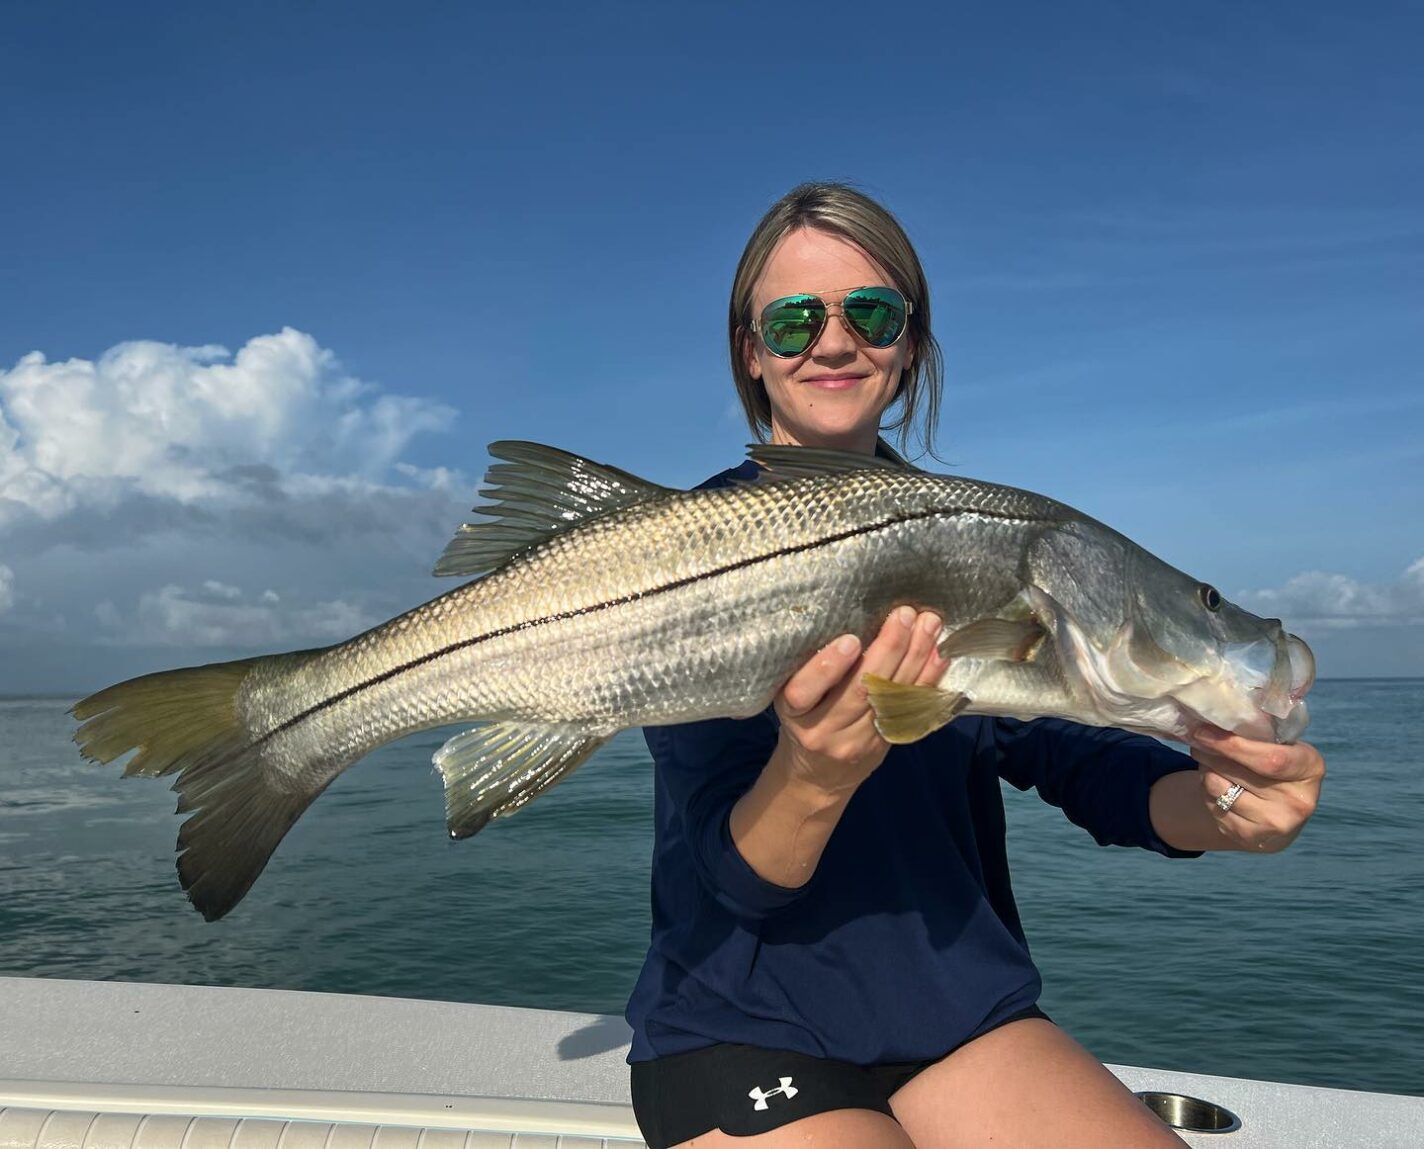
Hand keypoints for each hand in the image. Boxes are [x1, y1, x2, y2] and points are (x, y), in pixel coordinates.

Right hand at [774, 606, 944, 796]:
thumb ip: (810, 670)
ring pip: (890, 697)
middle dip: (888, 649)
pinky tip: (939, 654)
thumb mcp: (791, 699)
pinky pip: (910, 709)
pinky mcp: (885, 743)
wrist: (817, 777)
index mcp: (794, 712)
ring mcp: (858, 740)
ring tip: (929, 624)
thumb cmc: (802, 722)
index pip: (805, 690)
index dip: (828, 666)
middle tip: (904, 615)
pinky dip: (928, 679)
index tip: (850, 640)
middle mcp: (825, 729)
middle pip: (860, 690)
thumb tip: (850, 617)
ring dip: (915, 657)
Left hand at [1189, 728, 1325, 851]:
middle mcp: (1298, 801)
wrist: (1280, 815)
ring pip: (1218, 787)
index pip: (1270, 759)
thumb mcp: (1282, 746)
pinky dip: (1207, 791)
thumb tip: (1217, 719)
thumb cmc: (1277, 768)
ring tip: (1210, 763)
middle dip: (1210, 752)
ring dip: (1205, 770)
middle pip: (1237, 771)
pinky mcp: (1251, 838)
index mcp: (1311, 768)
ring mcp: (1276, 823)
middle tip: (1198, 739)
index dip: (1232, 745)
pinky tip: (1217, 786)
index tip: (1203, 732)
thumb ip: (1260, 733)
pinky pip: (1213, 805)